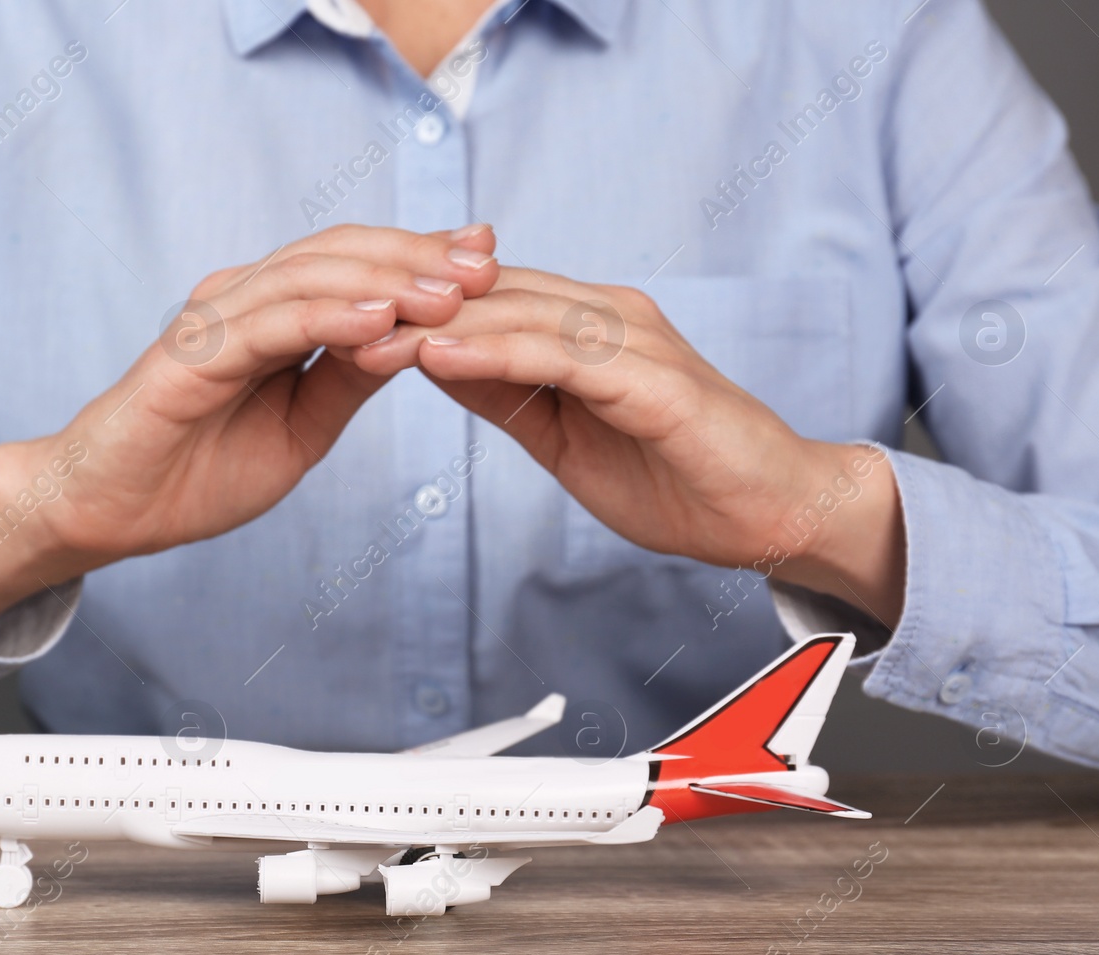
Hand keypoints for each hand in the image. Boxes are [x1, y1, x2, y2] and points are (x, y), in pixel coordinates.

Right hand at [0, 223, 499, 639]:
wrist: (108, 509)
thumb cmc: (197, 468)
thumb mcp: (303, 427)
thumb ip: (352, 377)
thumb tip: (419, 338)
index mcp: (274, 313)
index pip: (359, 268)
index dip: (424, 259)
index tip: (491, 260)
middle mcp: (245, 299)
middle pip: (344, 256)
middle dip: (420, 257)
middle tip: (487, 263)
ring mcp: (216, 320)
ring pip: (312, 278)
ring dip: (387, 279)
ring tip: (451, 289)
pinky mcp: (190, 354)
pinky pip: (268, 325)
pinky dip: (326, 317)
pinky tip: (379, 320)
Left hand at [358, 266, 906, 625]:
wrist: (772, 511)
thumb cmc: (677, 476)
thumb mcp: (565, 436)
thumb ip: (509, 395)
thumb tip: (438, 366)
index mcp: (585, 327)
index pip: (484, 305)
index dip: (410, 313)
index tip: (338, 328)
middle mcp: (606, 316)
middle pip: (489, 298)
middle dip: (406, 309)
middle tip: (327, 320)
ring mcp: (631, 341)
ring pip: (514, 317)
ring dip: (435, 325)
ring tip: (364, 337)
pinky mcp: (651, 380)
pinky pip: (557, 357)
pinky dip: (493, 354)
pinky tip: (438, 358)